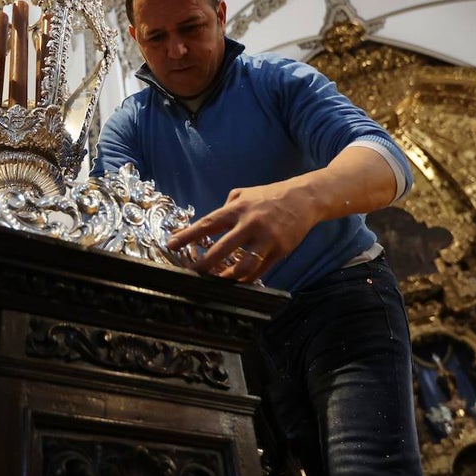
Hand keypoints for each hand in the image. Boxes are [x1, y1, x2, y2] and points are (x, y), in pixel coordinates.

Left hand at [166, 180, 318, 282]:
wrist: (304, 198)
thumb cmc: (270, 196)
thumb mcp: (244, 193)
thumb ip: (226, 207)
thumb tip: (208, 224)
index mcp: (238, 208)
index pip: (208, 223)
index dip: (188, 235)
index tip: (171, 244)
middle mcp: (250, 224)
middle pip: (222, 249)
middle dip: (204, 264)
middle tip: (192, 273)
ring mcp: (266, 239)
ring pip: (243, 266)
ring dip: (227, 277)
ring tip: (216, 282)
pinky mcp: (279, 250)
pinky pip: (260, 271)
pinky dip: (246, 279)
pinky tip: (237, 281)